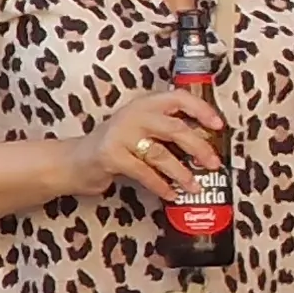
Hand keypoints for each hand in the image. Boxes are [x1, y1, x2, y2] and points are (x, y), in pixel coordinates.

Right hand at [75, 87, 223, 203]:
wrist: (74, 161)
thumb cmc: (117, 146)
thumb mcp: (141, 129)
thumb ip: (167, 130)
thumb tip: (208, 146)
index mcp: (146, 104)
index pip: (179, 98)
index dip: (202, 109)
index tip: (219, 125)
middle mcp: (134, 115)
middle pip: (175, 128)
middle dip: (199, 147)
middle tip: (214, 163)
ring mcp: (120, 134)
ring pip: (161, 154)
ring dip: (182, 173)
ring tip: (195, 186)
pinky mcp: (111, 155)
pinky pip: (145, 172)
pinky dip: (161, 185)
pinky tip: (171, 194)